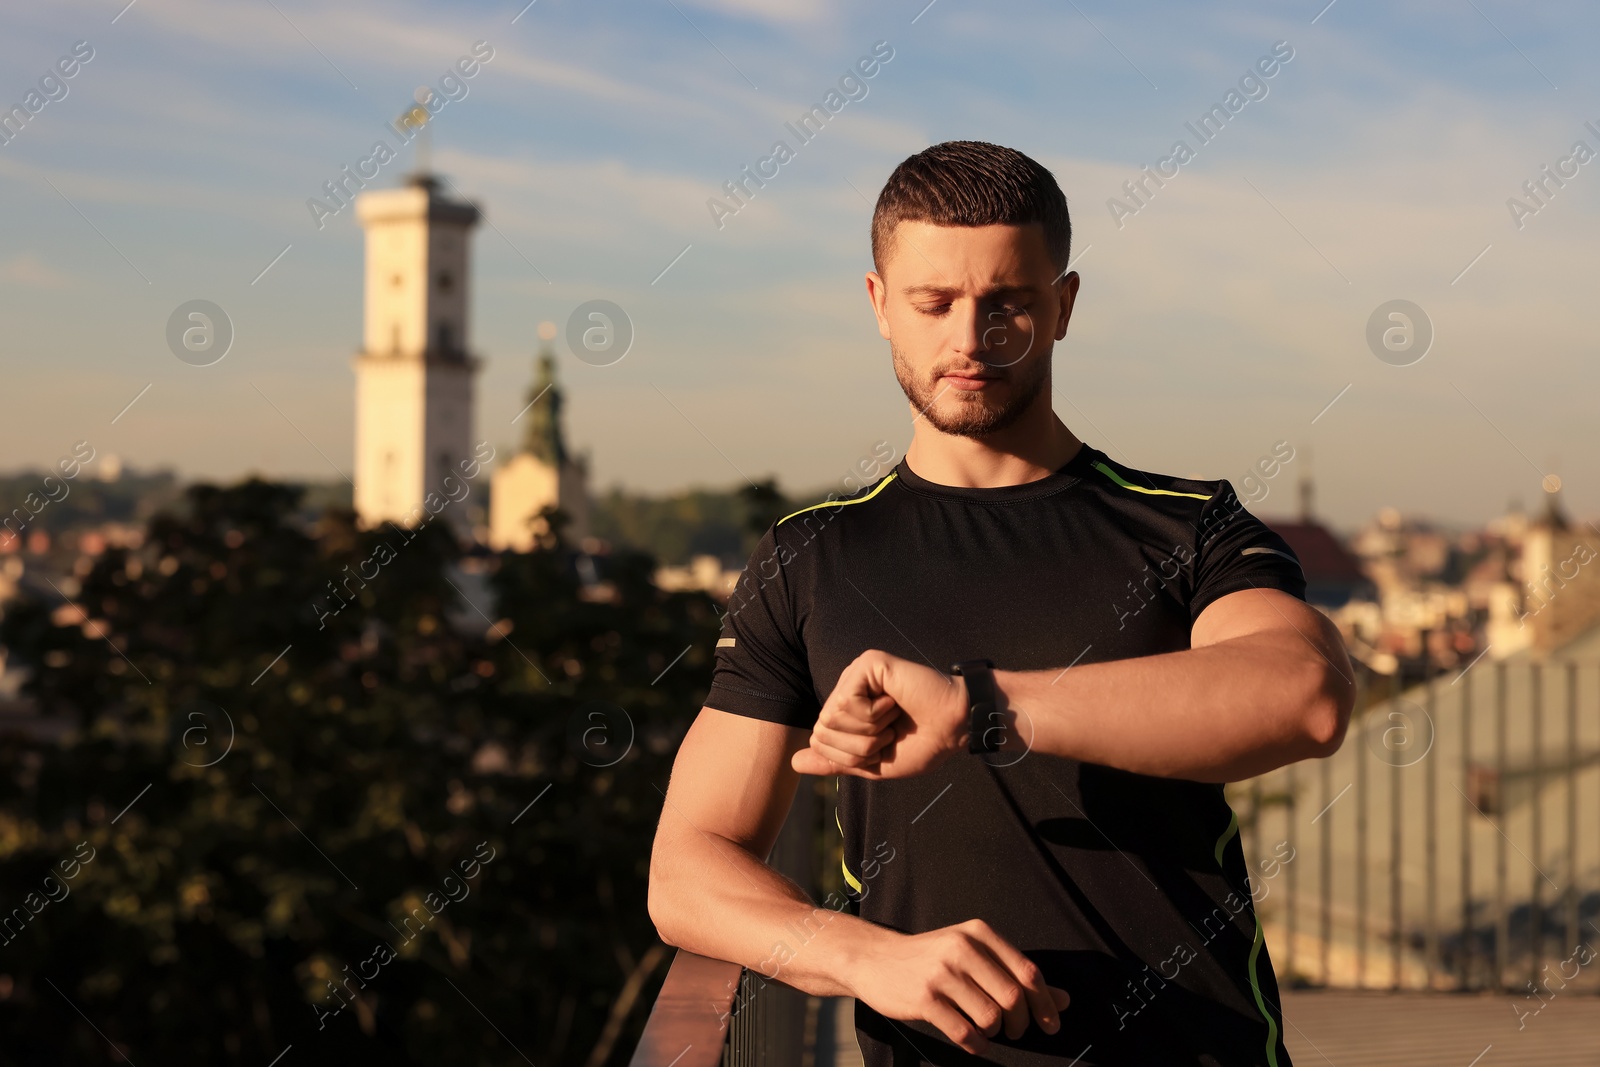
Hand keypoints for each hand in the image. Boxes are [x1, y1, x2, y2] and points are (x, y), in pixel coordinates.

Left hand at [790, 650, 967, 778]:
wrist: (954, 729)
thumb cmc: (921, 744)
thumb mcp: (872, 763)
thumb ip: (835, 761)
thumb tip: (793, 763)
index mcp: (846, 708)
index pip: (819, 740)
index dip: (851, 756)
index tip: (885, 744)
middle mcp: (847, 687)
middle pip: (821, 730)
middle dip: (859, 745)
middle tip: (890, 731)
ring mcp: (856, 672)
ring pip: (833, 717)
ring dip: (870, 730)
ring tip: (894, 716)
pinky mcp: (868, 664)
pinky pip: (847, 702)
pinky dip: (873, 714)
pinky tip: (894, 701)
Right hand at [846, 918, 1069, 1053]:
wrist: (874, 958)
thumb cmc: (930, 958)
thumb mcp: (972, 954)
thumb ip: (1015, 974)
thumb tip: (1064, 999)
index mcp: (979, 933)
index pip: (1028, 972)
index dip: (1045, 1004)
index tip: (1051, 1024)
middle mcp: (962, 948)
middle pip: (1013, 998)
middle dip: (1020, 1024)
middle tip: (1014, 1031)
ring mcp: (942, 974)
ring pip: (991, 1017)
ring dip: (995, 1034)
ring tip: (986, 1030)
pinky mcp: (925, 999)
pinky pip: (965, 1032)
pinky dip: (976, 1044)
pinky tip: (973, 1041)